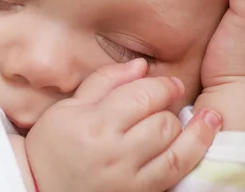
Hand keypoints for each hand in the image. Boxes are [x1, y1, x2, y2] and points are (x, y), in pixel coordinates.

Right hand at [24, 60, 221, 191]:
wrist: (41, 190)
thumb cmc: (52, 145)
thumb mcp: (69, 107)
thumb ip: (105, 82)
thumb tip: (141, 65)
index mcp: (93, 125)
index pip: (140, 96)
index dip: (161, 85)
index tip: (166, 82)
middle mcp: (114, 153)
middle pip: (161, 121)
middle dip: (170, 105)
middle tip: (169, 98)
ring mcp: (129, 179)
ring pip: (175, 147)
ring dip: (188, 127)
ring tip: (196, 116)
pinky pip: (176, 172)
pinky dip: (194, 150)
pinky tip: (203, 133)